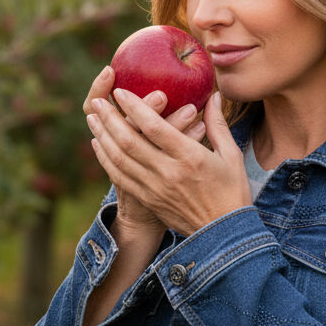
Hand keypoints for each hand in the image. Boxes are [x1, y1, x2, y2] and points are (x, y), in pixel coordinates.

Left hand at [88, 86, 251, 236]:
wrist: (223, 234)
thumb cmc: (232, 191)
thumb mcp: (231, 156)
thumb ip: (218, 124)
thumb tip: (213, 95)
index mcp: (190, 157)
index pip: (154, 127)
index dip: (135, 107)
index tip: (121, 91)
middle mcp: (168, 172)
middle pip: (130, 141)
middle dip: (110, 118)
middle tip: (99, 101)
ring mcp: (155, 188)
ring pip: (119, 158)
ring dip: (102, 136)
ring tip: (92, 118)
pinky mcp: (148, 199)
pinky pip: (120, 177)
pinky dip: (105, 159)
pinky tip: (99, 145)